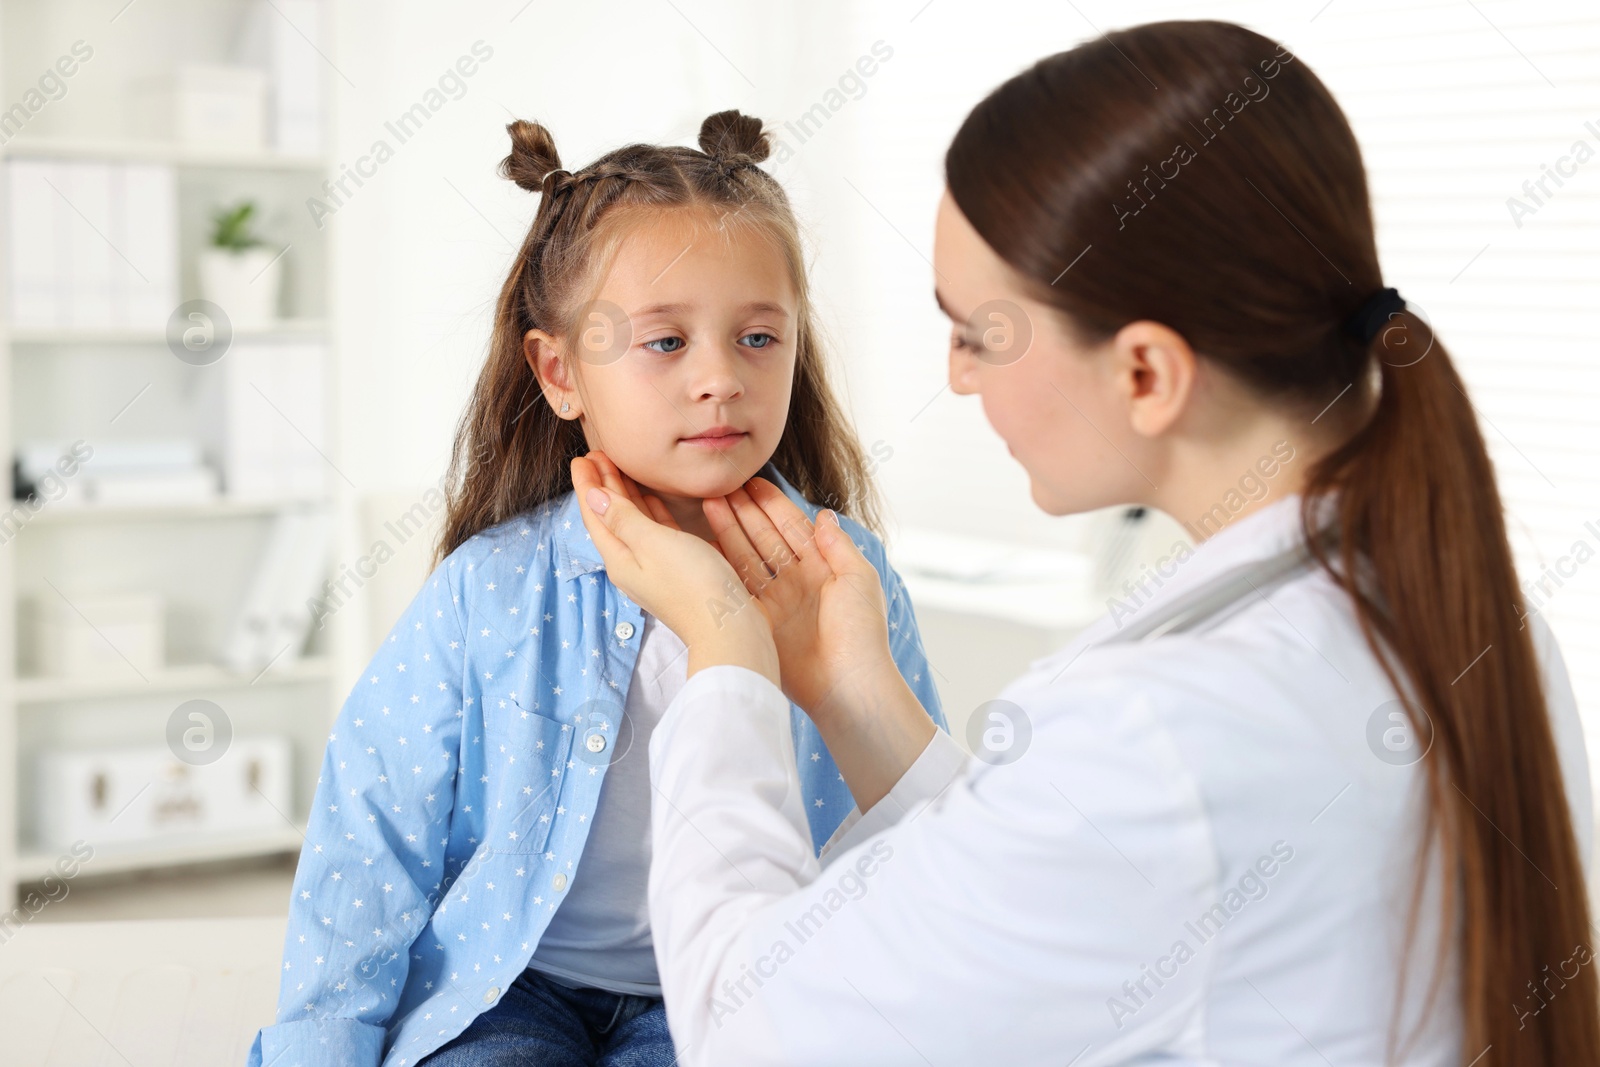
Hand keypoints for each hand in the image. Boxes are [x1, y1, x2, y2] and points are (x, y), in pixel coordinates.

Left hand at [571, 453, 779, 686]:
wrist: (729, 626)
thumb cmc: (694, 584)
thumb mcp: (654, 543)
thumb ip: (624, 518)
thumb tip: (593, 497)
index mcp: (620, 558)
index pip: (595, 515)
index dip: (588, 485)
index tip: (582, 458)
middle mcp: (632, 564)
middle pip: (611, 518)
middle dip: (603, 486)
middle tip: (597, 455)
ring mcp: (654, 567)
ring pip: (632, 523)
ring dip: (624, 495)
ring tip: (619, 469)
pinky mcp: (676, 569)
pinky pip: (654, 531)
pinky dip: (649, 511)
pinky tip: (652, 500)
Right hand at [704, 478, 900, 726]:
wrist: (848, 686)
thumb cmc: (862, 633)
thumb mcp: (859, 580)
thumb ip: (838, 545)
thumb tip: (822, 515)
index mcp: (823, 568)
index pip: (792, 527)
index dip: (771, 504)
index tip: (750, 482)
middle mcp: (796, 581)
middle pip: (764, 538)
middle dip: (744, 512)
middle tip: (720, 487)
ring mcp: (775, 601)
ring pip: (747, 557)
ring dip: (729, 531)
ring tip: (708, 504)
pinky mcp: (758, 622)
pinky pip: (736, 588)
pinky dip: (721, 566)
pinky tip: (705, 543)